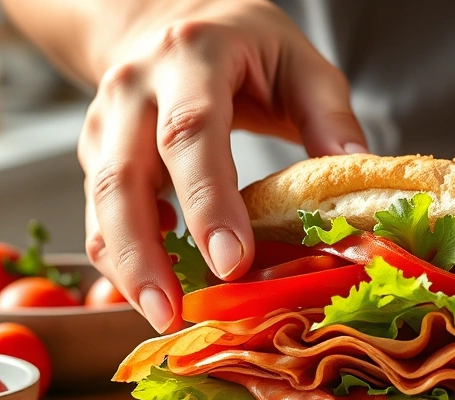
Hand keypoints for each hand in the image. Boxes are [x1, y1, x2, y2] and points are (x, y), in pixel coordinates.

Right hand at [76, 0, 366, 332]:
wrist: (172, 17)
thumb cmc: (246, 46)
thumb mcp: (300, 61)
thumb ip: (329, 115)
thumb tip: (358, 174)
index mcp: (191, 57)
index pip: (192, 133)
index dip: (208, 200)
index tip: (232, 261)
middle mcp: (135, 88)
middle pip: (122, 176)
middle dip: (145, 252)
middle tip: (174, 311)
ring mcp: (105, 121)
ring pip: (100, 201)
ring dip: (125, 266)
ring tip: (162, 316)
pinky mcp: (96, 152)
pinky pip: (97, 212)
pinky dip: (118, 256)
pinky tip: (153, 285)